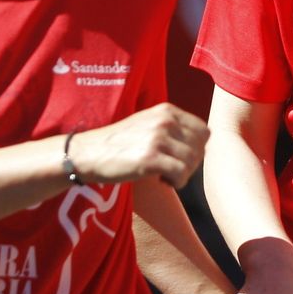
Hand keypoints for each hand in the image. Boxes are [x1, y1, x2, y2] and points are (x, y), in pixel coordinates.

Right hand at [69, 104, 206, 188]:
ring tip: (165, 175)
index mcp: (167, 111)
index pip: (203, 130)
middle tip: (173, 170)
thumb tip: (199, 147)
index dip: (197, 148)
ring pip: (192, 161)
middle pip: (200, 147)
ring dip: (183, 174)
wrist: (88, 153)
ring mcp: (158, 139)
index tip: (181, 158)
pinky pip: (181, 173)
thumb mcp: (148, 123)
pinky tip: (162, 181)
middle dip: (192, 163)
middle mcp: (165, 121)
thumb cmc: (118, 143)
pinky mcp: (150, 159)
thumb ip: (171, 128)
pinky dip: (177, 182)